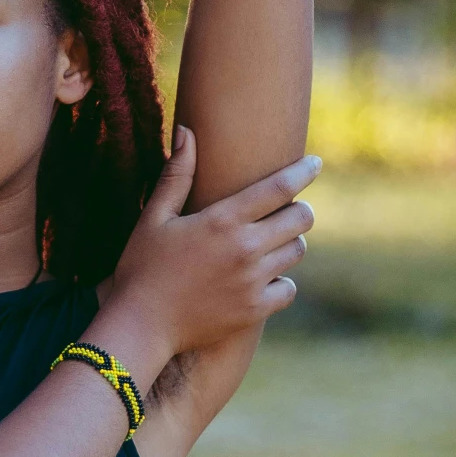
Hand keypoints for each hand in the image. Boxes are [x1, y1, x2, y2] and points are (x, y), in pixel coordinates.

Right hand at [105, 130, 319, 363]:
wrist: (140, 325)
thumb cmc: (142, 267)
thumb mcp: (154, 217)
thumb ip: (177, 174)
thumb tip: (187, 130)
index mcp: (223, 220)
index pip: (279, 187)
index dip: (303, 172)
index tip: (315, 164)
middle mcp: (245, 248)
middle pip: (301, 219)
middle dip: (299, 210)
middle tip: (287, 210)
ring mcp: (253, 281)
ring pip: (297, 251)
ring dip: (290, 243)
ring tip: (271, 243)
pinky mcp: (255, 310)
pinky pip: (289, 288)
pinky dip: (282, 282)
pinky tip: (265, 278)